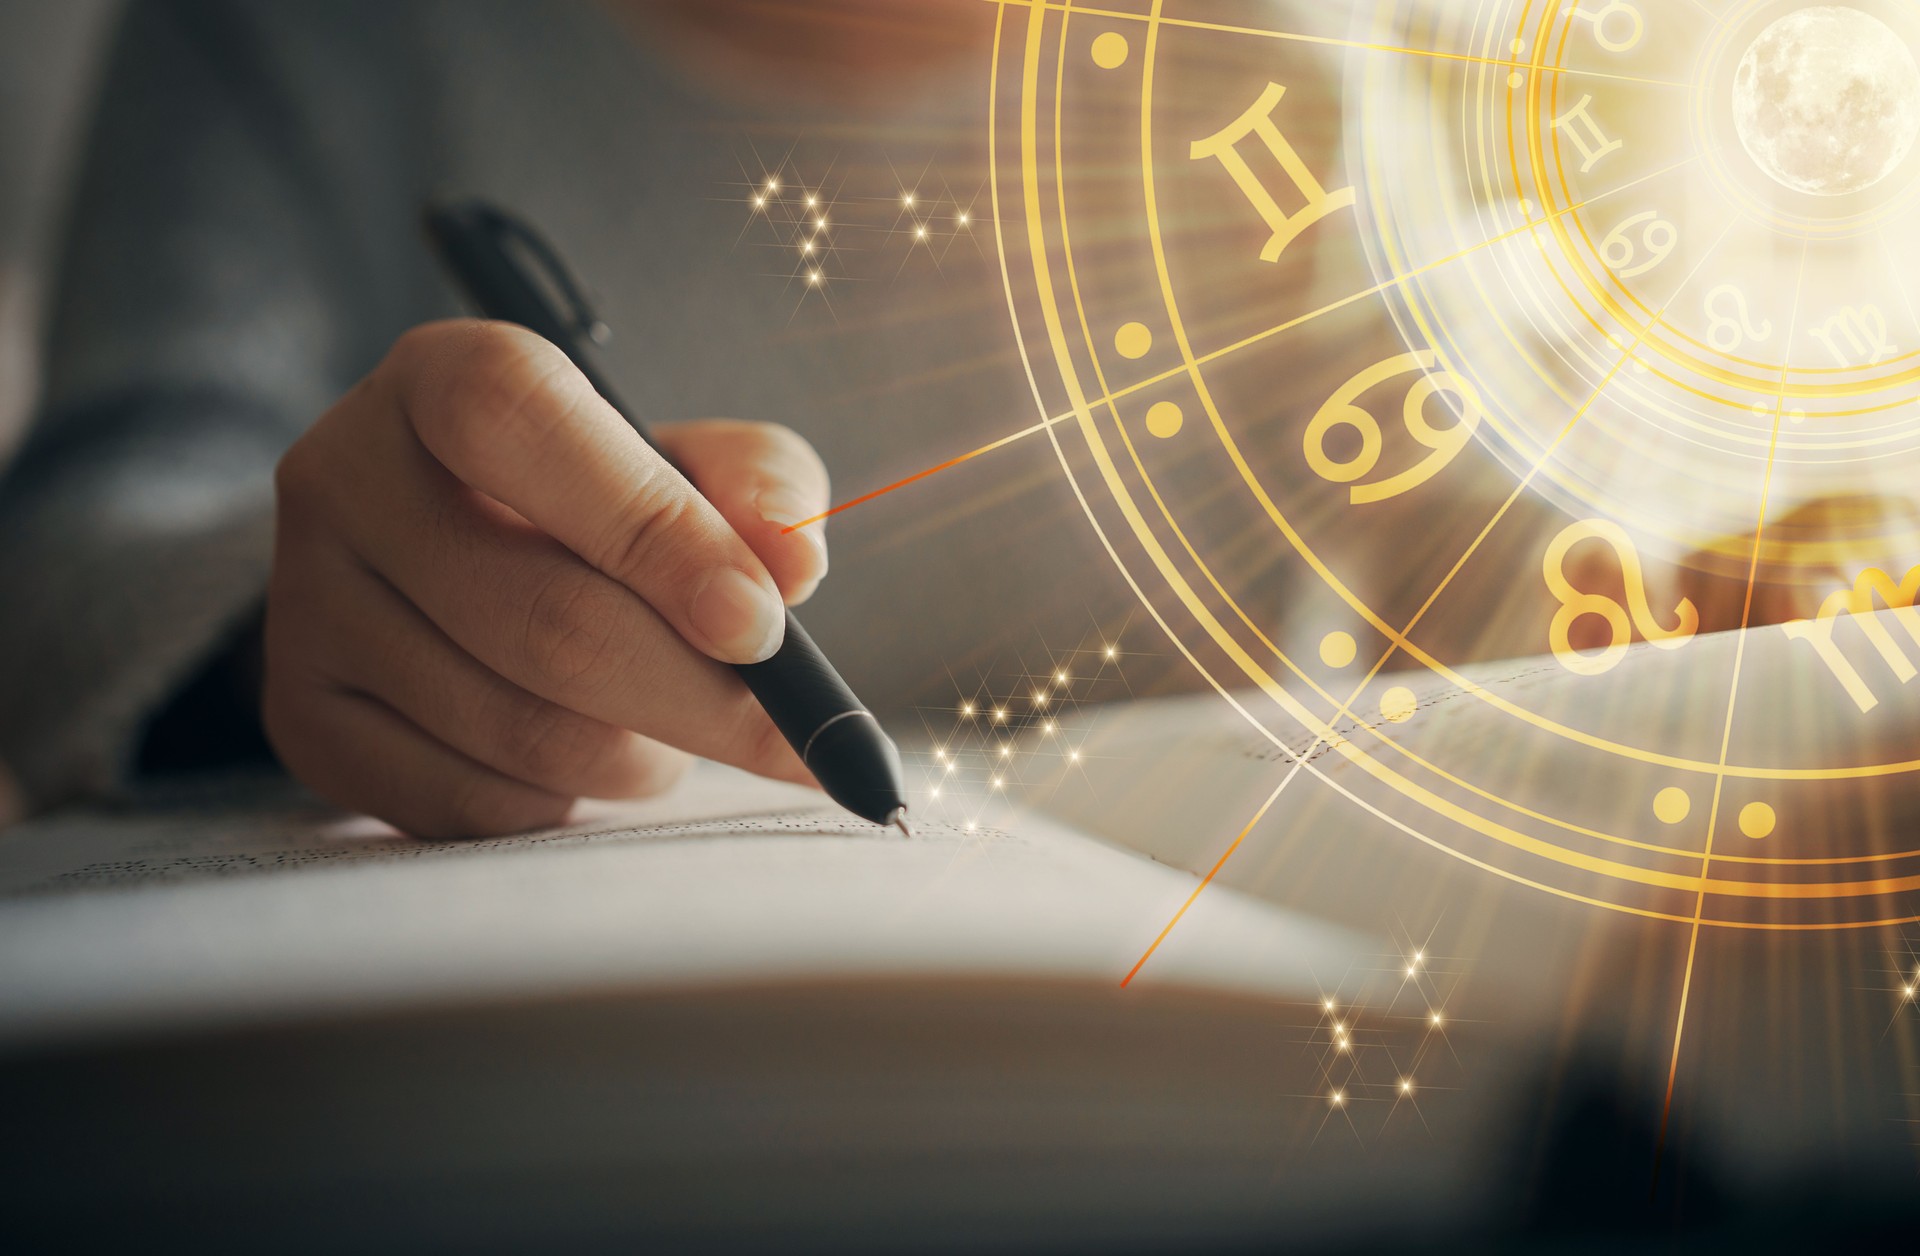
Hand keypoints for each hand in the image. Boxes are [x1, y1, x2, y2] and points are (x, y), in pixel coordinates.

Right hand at [264, 320, 829, 836]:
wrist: (455, 564)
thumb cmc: (600, 503)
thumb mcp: (690, 462)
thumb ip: (760, 487)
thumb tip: (793, 563)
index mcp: (439, 378)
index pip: (526, 429)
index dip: (655, 533)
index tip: (762, 624)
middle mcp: (343, 475)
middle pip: (543, 617)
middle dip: (697, 695)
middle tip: (788, 734)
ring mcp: (307, 605)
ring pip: (519, 728)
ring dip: (641, 755)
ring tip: (675, 728)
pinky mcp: (304, 718)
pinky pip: (472, 802)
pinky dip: (566, 800)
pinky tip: (588, 758)